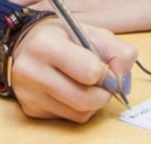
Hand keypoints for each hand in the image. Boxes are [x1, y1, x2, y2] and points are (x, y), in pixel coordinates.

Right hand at [9, 18, 136, 122]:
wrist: (28, 45)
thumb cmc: (64, 37)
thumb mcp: (93, 32)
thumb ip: (118, 52)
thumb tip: (122, 82)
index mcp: (46, 44)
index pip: (89, 72)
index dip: (104, 72)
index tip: (103, 67)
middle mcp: (31, 70)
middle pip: (84, 99)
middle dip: (102, 93)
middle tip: (103, 82)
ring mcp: (28, 93)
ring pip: (79, 113)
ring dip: (93, 103)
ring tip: (88, 85)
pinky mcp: (31, 110)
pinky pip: (68, 118)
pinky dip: (79, 109)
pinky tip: (73, 91)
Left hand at [10, 0, 150, 32]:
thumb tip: (69, 8)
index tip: (9, 3)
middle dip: (22, 8)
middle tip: (3, 18)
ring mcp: (91, 5)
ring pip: (55, 13)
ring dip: (35, 21)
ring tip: (17, 32)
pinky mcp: (101, 21)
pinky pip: (74, 29)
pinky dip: (58, 35)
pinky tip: (47, 44)